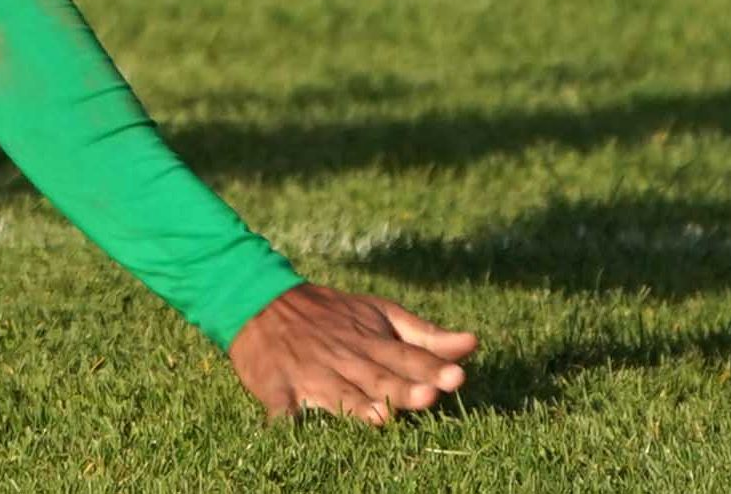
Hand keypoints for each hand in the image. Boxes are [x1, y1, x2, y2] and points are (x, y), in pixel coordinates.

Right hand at [225, 284, 474, 426]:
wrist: (258, 300)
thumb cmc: (330, 314)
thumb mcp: (378, 313)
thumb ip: (424, 334)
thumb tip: (472, 344)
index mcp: (368, 339)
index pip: (406, 357)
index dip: (431, 368)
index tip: (457, 377)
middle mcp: (343, 357)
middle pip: (378, 378)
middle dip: (403, 389)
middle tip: (430, 396)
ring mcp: (310, 374)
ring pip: (338, 394)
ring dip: (358, 406)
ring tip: (381, 416)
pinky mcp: (276, 388)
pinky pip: (281, 408)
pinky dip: (286, 421)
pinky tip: (292, 431)